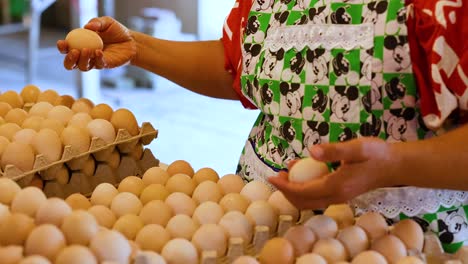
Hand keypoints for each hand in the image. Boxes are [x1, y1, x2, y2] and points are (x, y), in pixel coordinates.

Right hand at [57, 16, 136, 70]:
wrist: (131, 41)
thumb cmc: (116, 31)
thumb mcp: (106, 22)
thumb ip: (97, 22)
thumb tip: (87, 27)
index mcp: (81, 43)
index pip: (67, 48)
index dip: (62, 48)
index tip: (62, 43)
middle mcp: (85, 55)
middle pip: (71, 63)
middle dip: (69, 60)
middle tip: (74, 51)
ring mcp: (94, 61)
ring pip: (83, 67)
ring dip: (82, 60)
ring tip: (87, 50)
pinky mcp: (105, 65)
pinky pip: (98, 65)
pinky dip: (97, 59)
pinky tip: (99, 52)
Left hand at [269, 137, 398, 209]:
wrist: (395, 165)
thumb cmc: (376, 154)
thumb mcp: (356, 148)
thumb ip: (333, 150)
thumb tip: (311, 151)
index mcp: (335, 187)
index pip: (302, 191)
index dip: (284, 185)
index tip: (271, 176)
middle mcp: (335, 196)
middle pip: (302, 202)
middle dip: (285, 191)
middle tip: (275, 175)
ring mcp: (339, 197)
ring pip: (309, 201)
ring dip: (294, 191)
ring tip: (285, 173)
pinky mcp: (341, 194)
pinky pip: (317, 196)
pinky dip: (305, 188)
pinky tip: (302, 170)